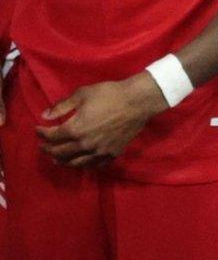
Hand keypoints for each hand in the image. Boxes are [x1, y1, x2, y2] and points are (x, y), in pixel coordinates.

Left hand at [36, 74, 167, 166]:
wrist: (138, 101)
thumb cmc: (110, 94)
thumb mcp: (82, 94)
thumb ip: (62, 106)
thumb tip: (45, 116)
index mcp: (75, 129)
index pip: (51, 136)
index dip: (41, 133)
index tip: (38, 129)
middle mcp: (84, 144)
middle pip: (60, 152)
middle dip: (48, 149)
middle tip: (43, 146)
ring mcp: (99, 151)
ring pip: (75, 163)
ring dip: (62, 161)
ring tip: (57, 159)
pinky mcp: (112, 153)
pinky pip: (94, 165)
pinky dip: (84, 165)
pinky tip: (81, 162)